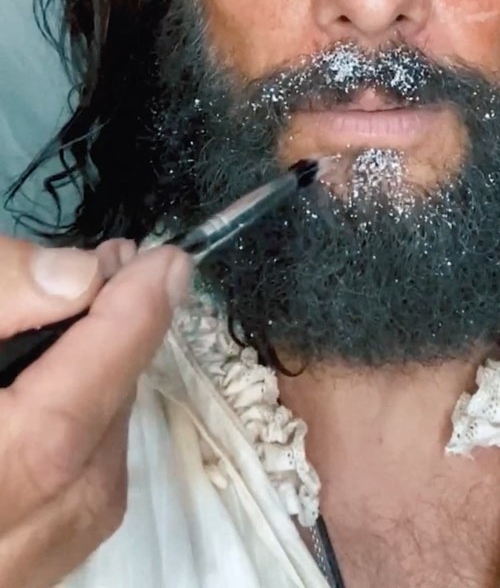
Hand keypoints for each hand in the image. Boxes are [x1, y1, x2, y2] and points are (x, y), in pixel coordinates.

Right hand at [0, 235, 190, 587]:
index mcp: (2, 468)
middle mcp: (30, 531)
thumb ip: (0, 295)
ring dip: (101, 379)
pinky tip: (55, 389)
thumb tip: (79, 277)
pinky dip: (84, 428)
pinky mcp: (36, 570)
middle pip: (104, 415)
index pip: (95, 382)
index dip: (137, 310)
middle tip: (106, 268)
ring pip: (104, 452)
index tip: (169, 257)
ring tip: (76, 319)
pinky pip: (86, 488)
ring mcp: (33, 564)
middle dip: (118, 334)